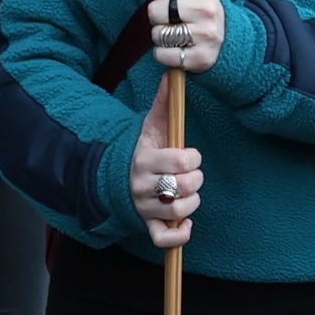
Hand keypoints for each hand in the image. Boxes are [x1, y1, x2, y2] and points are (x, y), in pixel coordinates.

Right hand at [132, 78, 202, 250]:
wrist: (119, 177)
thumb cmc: (144, 149)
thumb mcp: (151, 125)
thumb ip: (164, 103)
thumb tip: (172, 75)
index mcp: (145, 159)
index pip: (180, 162)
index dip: (193, 159)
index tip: (190, 156)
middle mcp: (142, 186)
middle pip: (182, 188)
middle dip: (195, 180)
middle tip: (192, 175)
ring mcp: (144, 208)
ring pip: (177, 212)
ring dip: (191, 204)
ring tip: (188, 194)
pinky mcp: (147, 226)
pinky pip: (164, 239)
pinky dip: (179, 235)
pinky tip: (186, 223)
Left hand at [142, 0, 224, 74]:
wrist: (231, 41)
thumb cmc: (205, 7)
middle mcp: (205, 10)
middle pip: (154, 11)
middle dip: (160, 16)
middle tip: (174, 17)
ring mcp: (203, 36)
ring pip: (157, 34)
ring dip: (162, 36)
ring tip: (177, 33)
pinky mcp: (199, 58)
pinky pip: (163, 55)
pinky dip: (165, 55)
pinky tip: (179, 49)